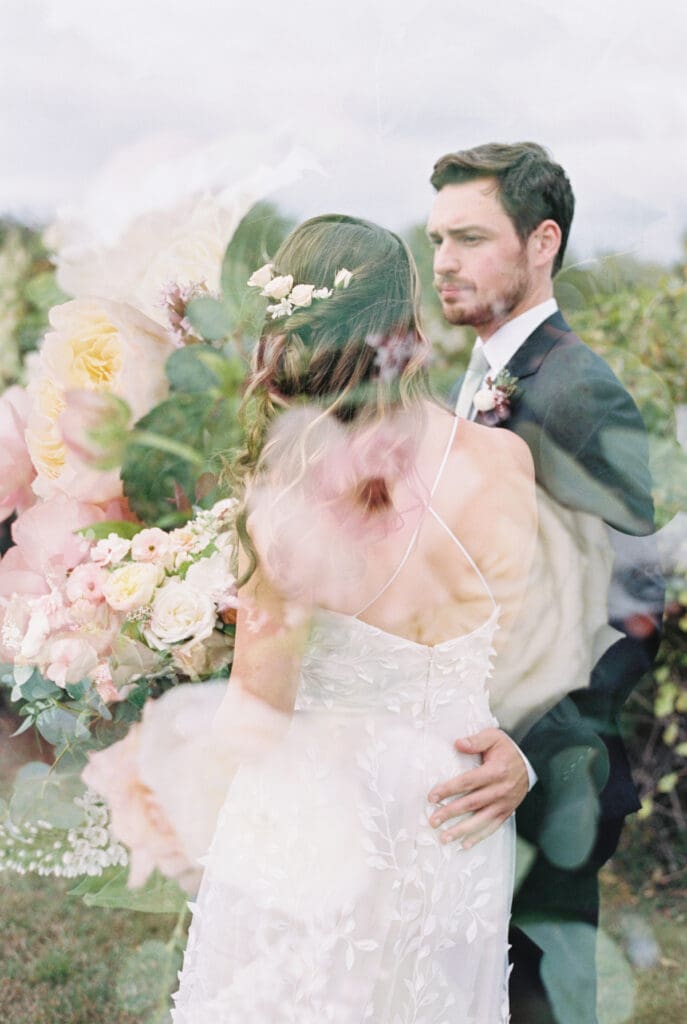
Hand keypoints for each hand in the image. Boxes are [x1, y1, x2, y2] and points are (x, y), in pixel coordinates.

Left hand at [427, 728, 528, 847]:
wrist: (532, 763)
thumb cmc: (508, 750)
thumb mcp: (494, 737)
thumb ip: (476, 740)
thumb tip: (458, 743)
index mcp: (496, 771)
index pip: (468, 782)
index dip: (449, 789)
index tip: (432, 796)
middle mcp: (500, 790)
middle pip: (471, 803)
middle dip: (450, 813)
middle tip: (433, 821)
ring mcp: (504, 803)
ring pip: (481, 820)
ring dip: (462, 830)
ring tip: (445, 837)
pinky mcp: (507, 812)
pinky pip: (492, 827)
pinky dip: (479, 837)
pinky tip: (465, 844)